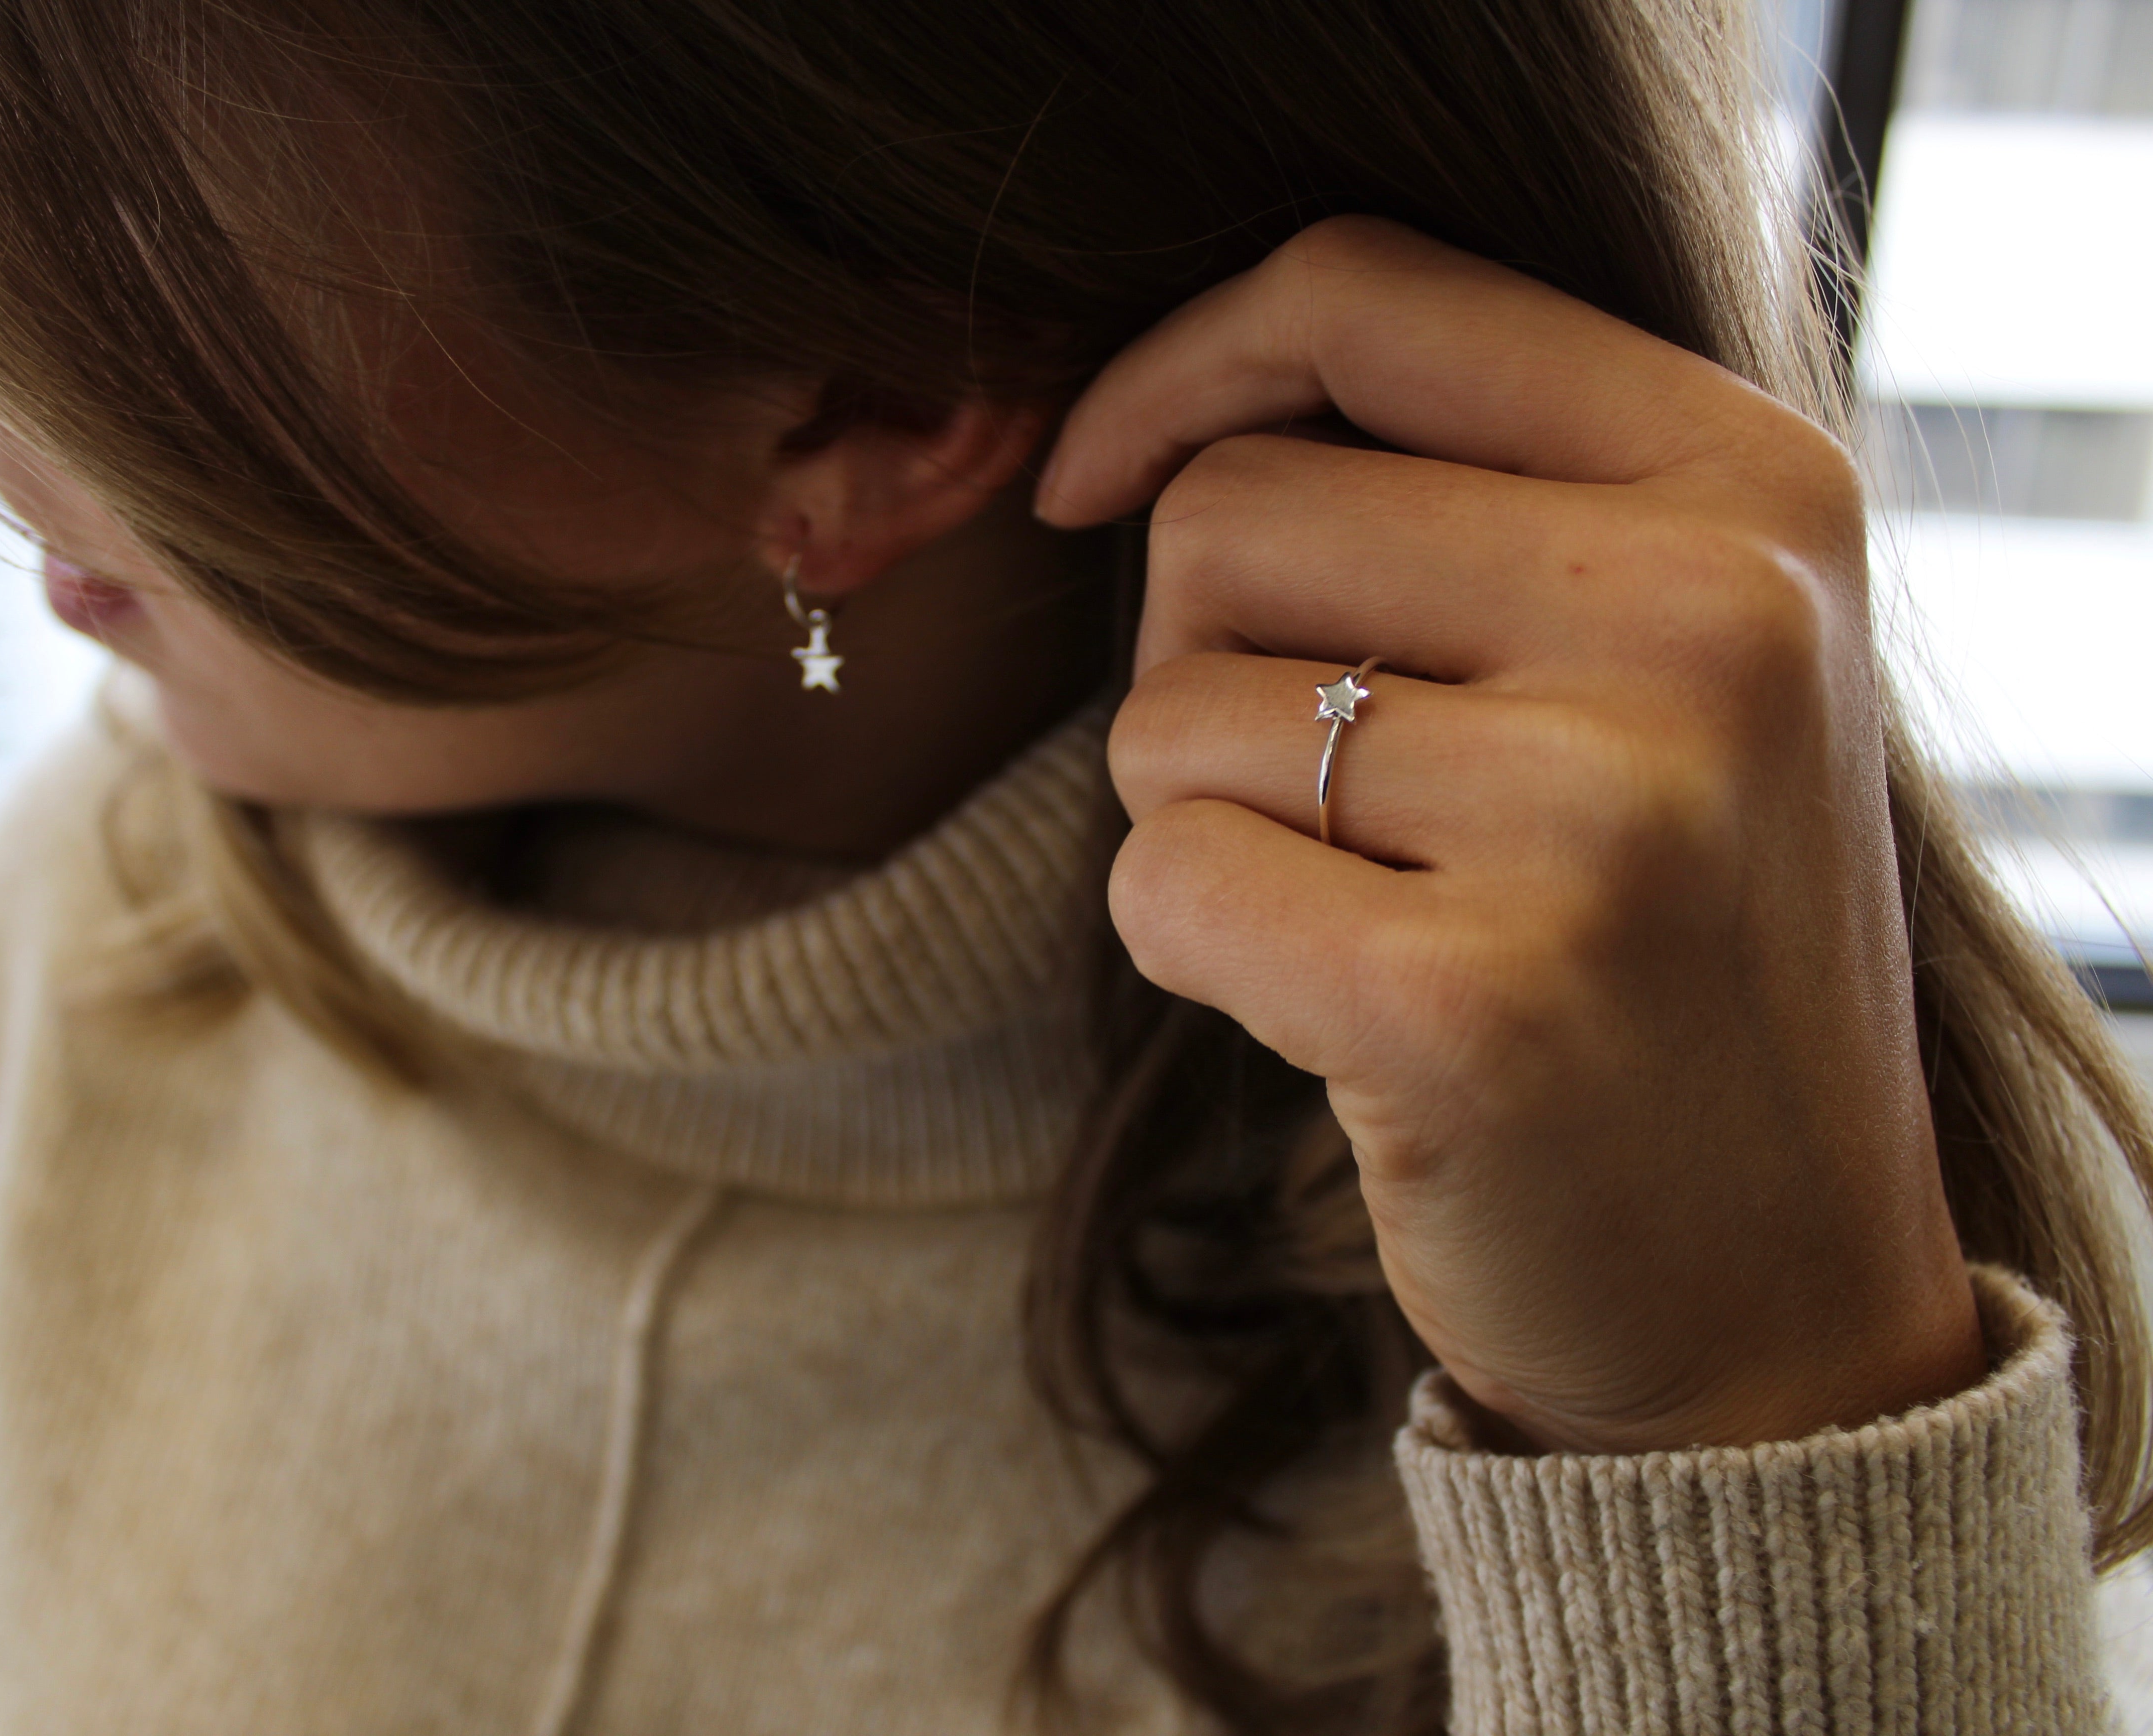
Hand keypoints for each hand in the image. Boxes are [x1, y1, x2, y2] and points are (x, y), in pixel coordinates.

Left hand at [1036, 218, 1984, 1454]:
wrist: (1783, 1288)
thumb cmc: (1674, 950)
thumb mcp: (1664, 668)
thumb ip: (1478, 503)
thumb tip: (1164, 432)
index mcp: (1751, 493)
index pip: (1369, 294)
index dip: (1179, 365)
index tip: (1094, 479)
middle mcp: (1706, 623)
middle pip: (1227, 513)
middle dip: (1199, 658)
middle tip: (1328, 796)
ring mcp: (1603, 817)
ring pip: (1167, 714)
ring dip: (1208, 822)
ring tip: (1378, 915)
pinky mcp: (1475, 1005)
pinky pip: (1163, 882)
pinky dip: (1198, 948)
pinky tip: (1347, 1017)